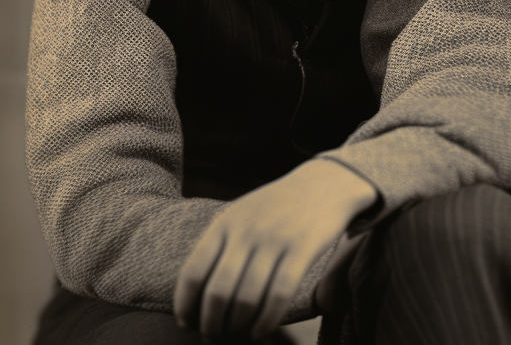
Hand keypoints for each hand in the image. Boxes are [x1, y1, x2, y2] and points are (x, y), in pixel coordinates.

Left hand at [174, 158, 377, 339]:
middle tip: (214, 334)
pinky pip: (279, 295)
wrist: (325, 181)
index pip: (194, 273)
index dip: (185, 306)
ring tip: (238, 333)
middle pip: (219, 292)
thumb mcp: (242, 214)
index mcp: (226, 222)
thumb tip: (197, 298)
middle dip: (212, 323)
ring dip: (238, 326)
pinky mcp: (303, 248)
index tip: (188, 324)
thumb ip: (221, 247)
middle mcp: (248, 230)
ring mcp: (276, 238)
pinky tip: (261, 330)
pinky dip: (266, 321)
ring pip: (247, 299)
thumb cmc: (278, 206)